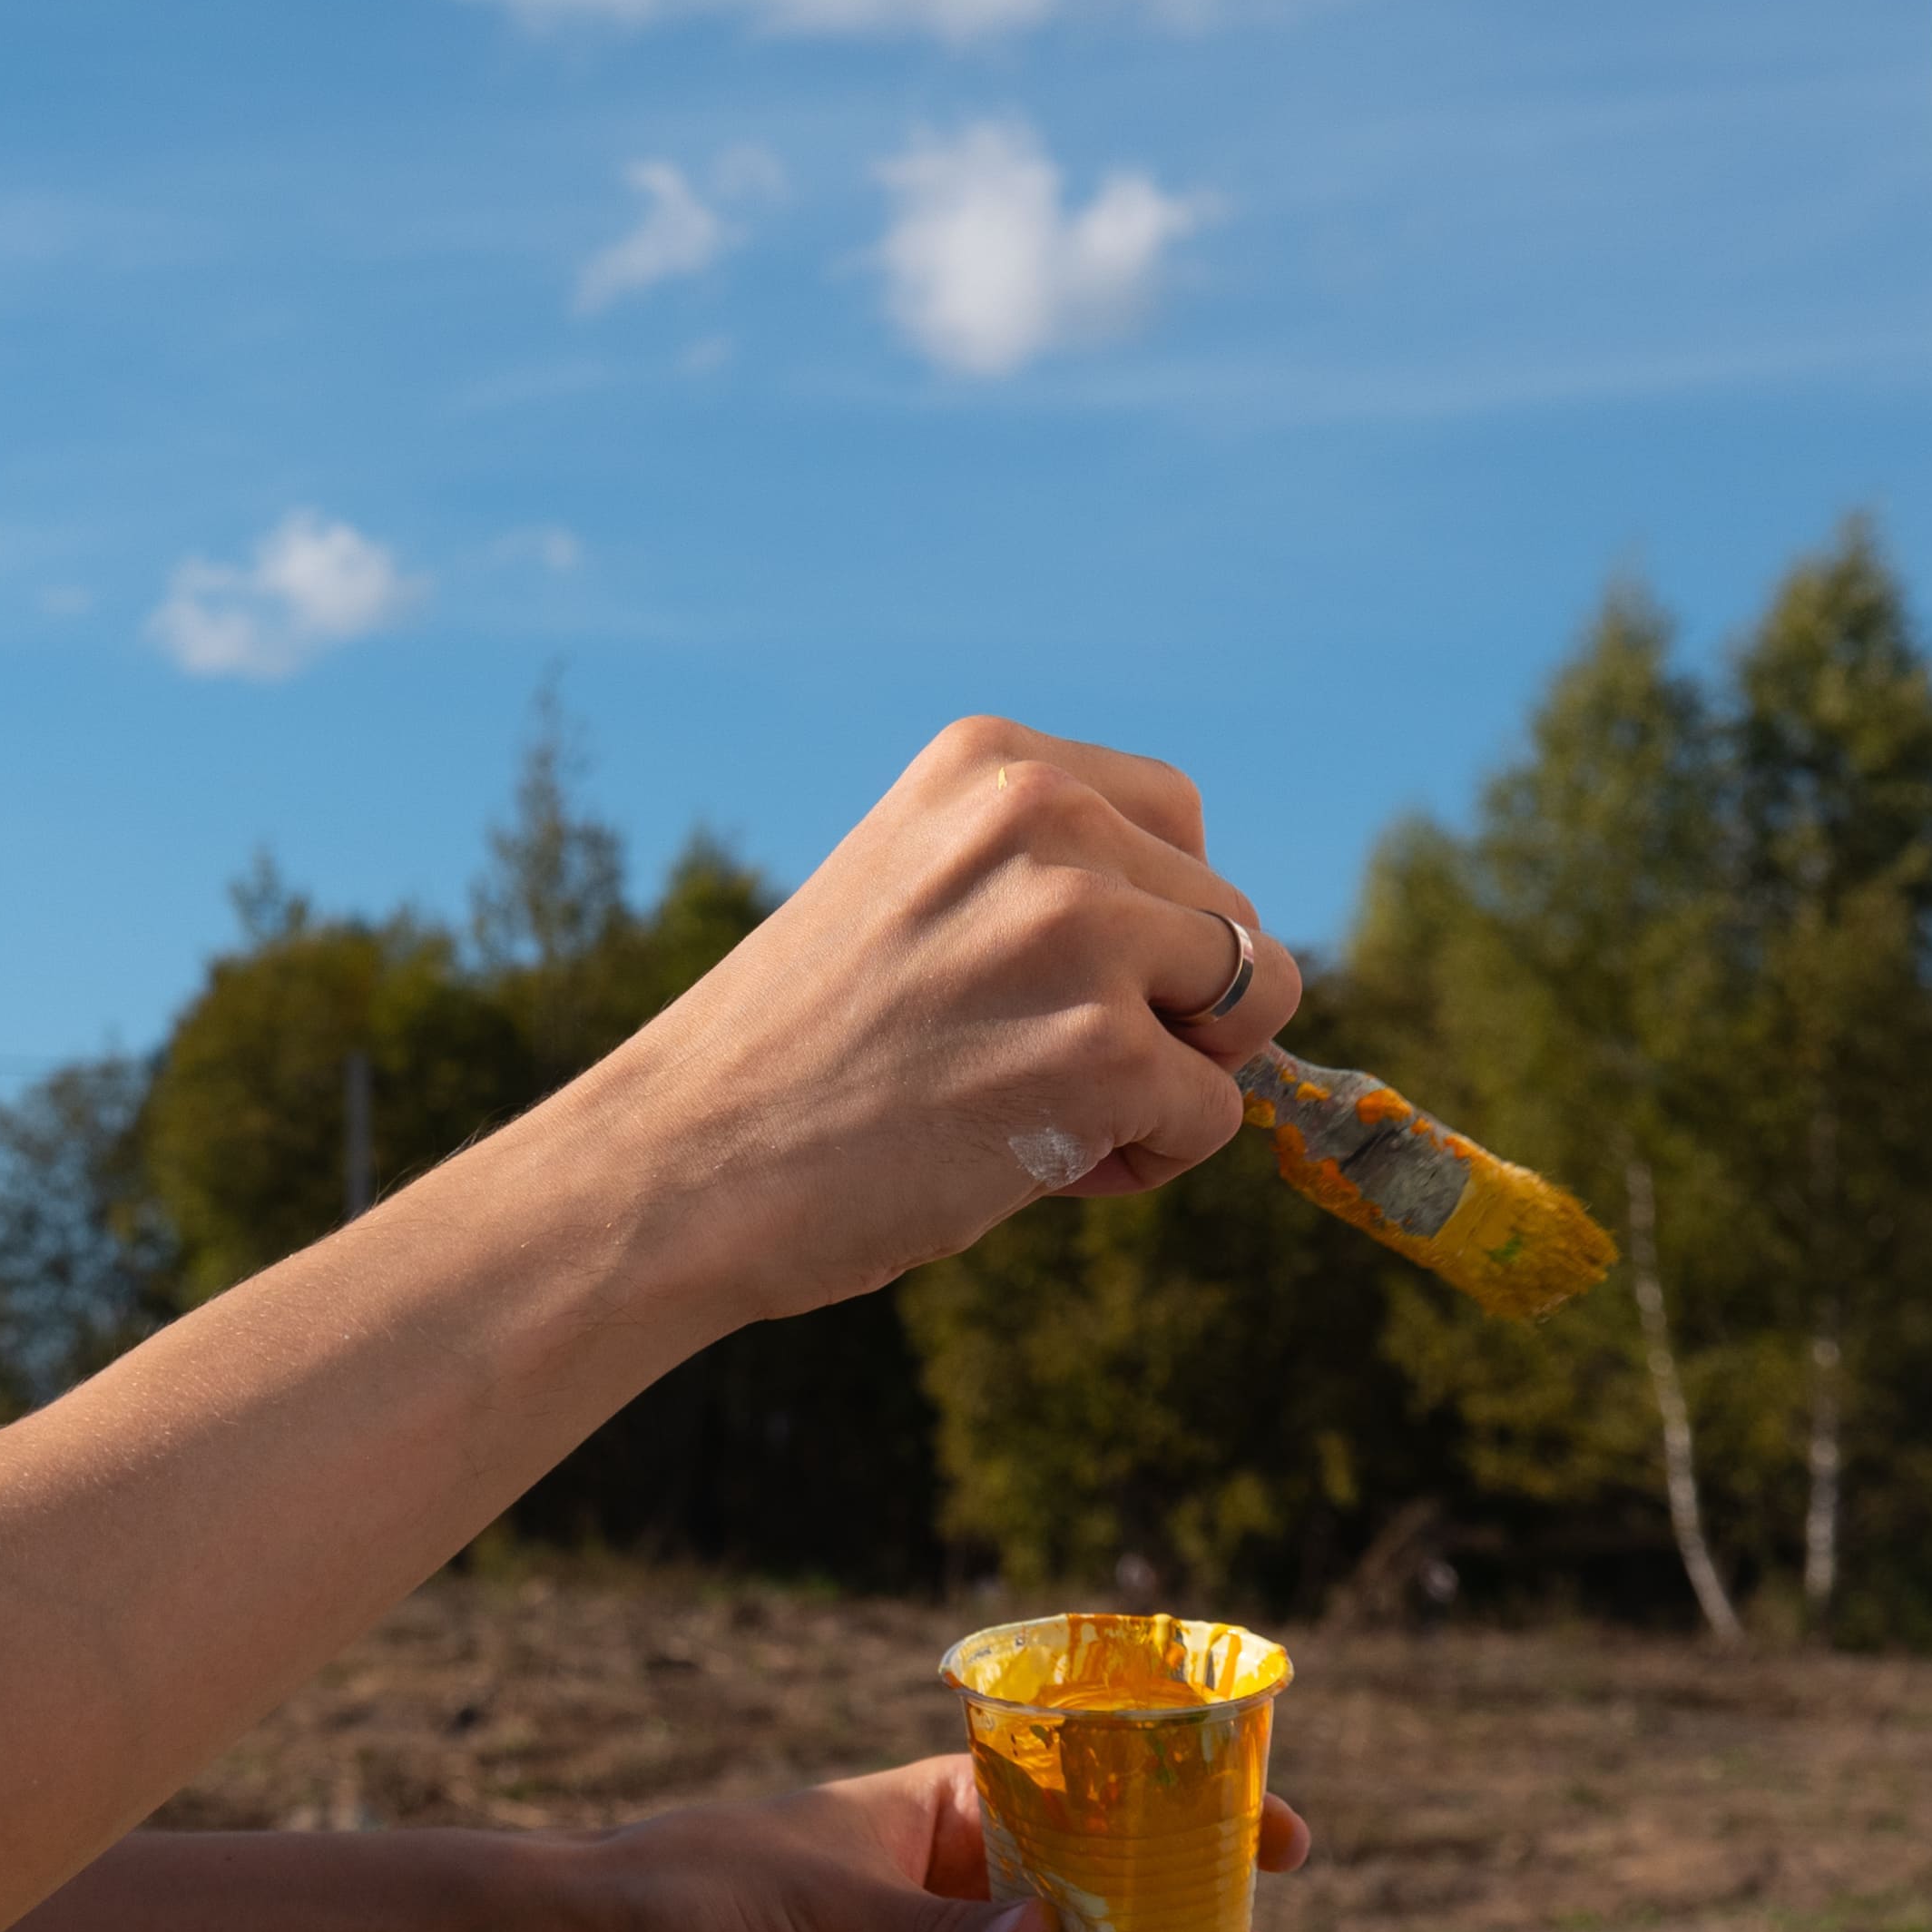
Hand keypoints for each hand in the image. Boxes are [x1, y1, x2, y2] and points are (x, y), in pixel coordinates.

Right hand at [573, 719, 1308, 1329]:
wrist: (678, 1165)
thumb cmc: (789, 1056)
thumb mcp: (913, 896)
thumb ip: (1043, 886)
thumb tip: (1226, 961)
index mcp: (989, 763)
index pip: (1176, 822)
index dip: (1148, 925)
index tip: (1050, 989)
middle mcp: (1040, 818)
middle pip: (1231, 916)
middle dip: (1171, 1012)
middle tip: (1042, 1074)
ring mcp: (1075, 929)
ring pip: (1253, 1000)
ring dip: (1179, 1078)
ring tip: (1053, 1117)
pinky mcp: (1100, 1051)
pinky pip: (1214, 1115)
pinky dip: (1149, 1160)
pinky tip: (1032, 1167)